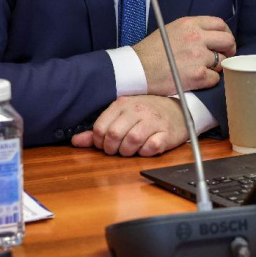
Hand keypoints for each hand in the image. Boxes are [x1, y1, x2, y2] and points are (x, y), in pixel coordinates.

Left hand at [71, 95, 188, 156]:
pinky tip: (146, 148)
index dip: (99, 142)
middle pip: (114, 135)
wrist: (179, 110)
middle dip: (112, 149)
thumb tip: (76, 141)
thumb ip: (99, 129)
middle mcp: (138, 110)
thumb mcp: (122, 116)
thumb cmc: (147, 114)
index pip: (100, 128)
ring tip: (131, 149)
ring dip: (128, 152)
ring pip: (131, 142)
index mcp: (123, 104)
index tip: (106, 144)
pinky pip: (151, 148)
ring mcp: (153, 121)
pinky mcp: (166, 133)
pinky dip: (145, 152)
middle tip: (118, 150)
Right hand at [134, 16, 235, 95]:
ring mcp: (198, 57)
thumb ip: (193, 30)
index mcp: (190, 24)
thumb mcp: (172, 30)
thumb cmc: (152, 51)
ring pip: (222, 62)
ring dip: (216, 67)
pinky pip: (215, 79)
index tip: (223, 42)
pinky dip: (208, 81)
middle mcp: (196, 38)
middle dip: (228, 50)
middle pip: (228, 41)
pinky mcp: (198, 75)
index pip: (220, 24)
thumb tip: (212, 37)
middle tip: (222, 57)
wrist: (137, 70)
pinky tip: (196, 80)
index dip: (225, 34)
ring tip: (201, 69)